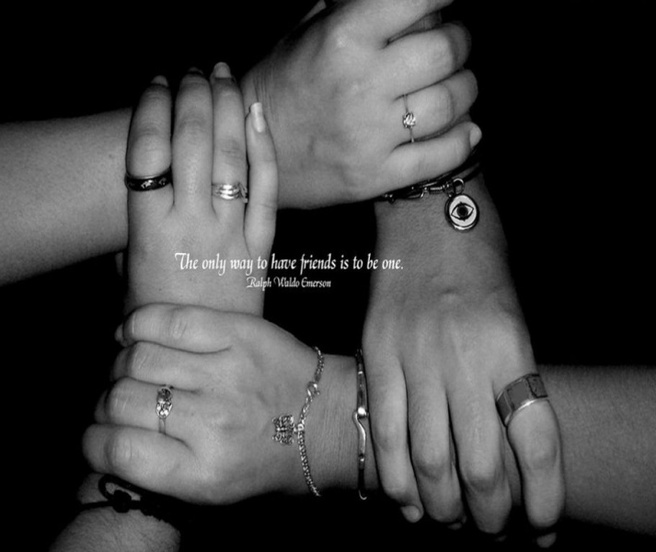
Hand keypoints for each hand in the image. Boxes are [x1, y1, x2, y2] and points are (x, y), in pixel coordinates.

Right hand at [84, 303, 332, 503]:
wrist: (324, 423)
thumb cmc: (263, 459)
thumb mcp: (212, 488)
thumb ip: (157, 469)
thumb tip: (103, 434)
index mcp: (204, 473)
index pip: (118, 452)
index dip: (93, 441)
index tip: (97, 435)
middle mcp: (213, 424)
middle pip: (122, 400)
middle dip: (108, 400)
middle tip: (120, 399)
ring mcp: (227, 373)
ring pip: (139, 358)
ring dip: (123, 363)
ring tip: (133, 368)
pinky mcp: (238, 334)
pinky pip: (169, 320)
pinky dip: (140, 324)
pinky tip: (136, 334)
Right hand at [124, 64, 276, 314]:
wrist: (203, 362)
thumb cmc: (156, 316)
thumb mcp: (127, 272)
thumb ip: (135, 225)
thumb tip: (143, 184)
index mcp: (149, 230)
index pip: (148, 151)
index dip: (152, 108)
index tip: (156, 83)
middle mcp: (191, 223)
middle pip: (192, 142)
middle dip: (193, 95)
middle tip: (194, 71)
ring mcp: (231, 233)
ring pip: (230, 156)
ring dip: (226, 108)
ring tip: (222, 76)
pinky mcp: (262, 245)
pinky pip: (268, 188)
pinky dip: (265, 148)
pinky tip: (258, 113)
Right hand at [241, 0, 479, 207]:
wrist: (249, 152)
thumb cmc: (281, 86)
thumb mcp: (307, 32)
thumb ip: (356, 9)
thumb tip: (416, 5)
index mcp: (342, 39)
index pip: (419, 1)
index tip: (445, 5)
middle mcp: (360, 84)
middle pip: (446, 51)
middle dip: (461, 41)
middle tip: (454, 43)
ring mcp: (369, 135)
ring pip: (452, 103)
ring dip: (465, 89)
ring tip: (457, 85)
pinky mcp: (375, 175)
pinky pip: (441, 156)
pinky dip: (464, 139)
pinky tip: (467, 128)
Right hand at [363, 178, 564, 543]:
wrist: (426, 216)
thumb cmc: (480, 267)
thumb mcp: (515, 320)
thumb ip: (510, 384)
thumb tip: (507, 455)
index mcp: (511, 347)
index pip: (535, 443)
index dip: (542, 498)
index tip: (541, 526)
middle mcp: (462, 357)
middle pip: (478, 465)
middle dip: (488, 511)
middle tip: (490, 525)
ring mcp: (413, 356)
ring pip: (426, 457)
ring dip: (440, 504)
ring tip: (447, 518)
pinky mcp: (374, 353)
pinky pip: (381, 429)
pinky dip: (394, 474)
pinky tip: (403, 496)